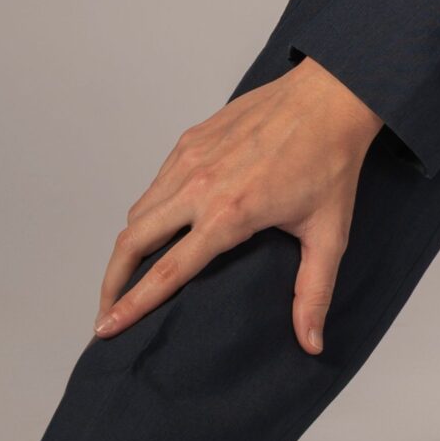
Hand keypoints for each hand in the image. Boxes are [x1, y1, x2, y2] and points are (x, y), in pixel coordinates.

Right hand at [95, 55, 384, 354]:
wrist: (331, 97)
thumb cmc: (332, 162)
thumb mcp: (329, 234)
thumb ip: (314, 292)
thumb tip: (311, 342)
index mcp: (229, 214)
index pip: (166, 271)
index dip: (132, 305)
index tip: (107, 328)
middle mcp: (199, 186)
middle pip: (132, 242)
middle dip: (112, 282)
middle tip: (108, 311)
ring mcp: (190, 159)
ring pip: (138, 212)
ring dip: (126, 247)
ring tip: (127, 276)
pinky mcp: (190, 140)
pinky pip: (155, 184)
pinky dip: (146, 211)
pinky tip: (158, 228)